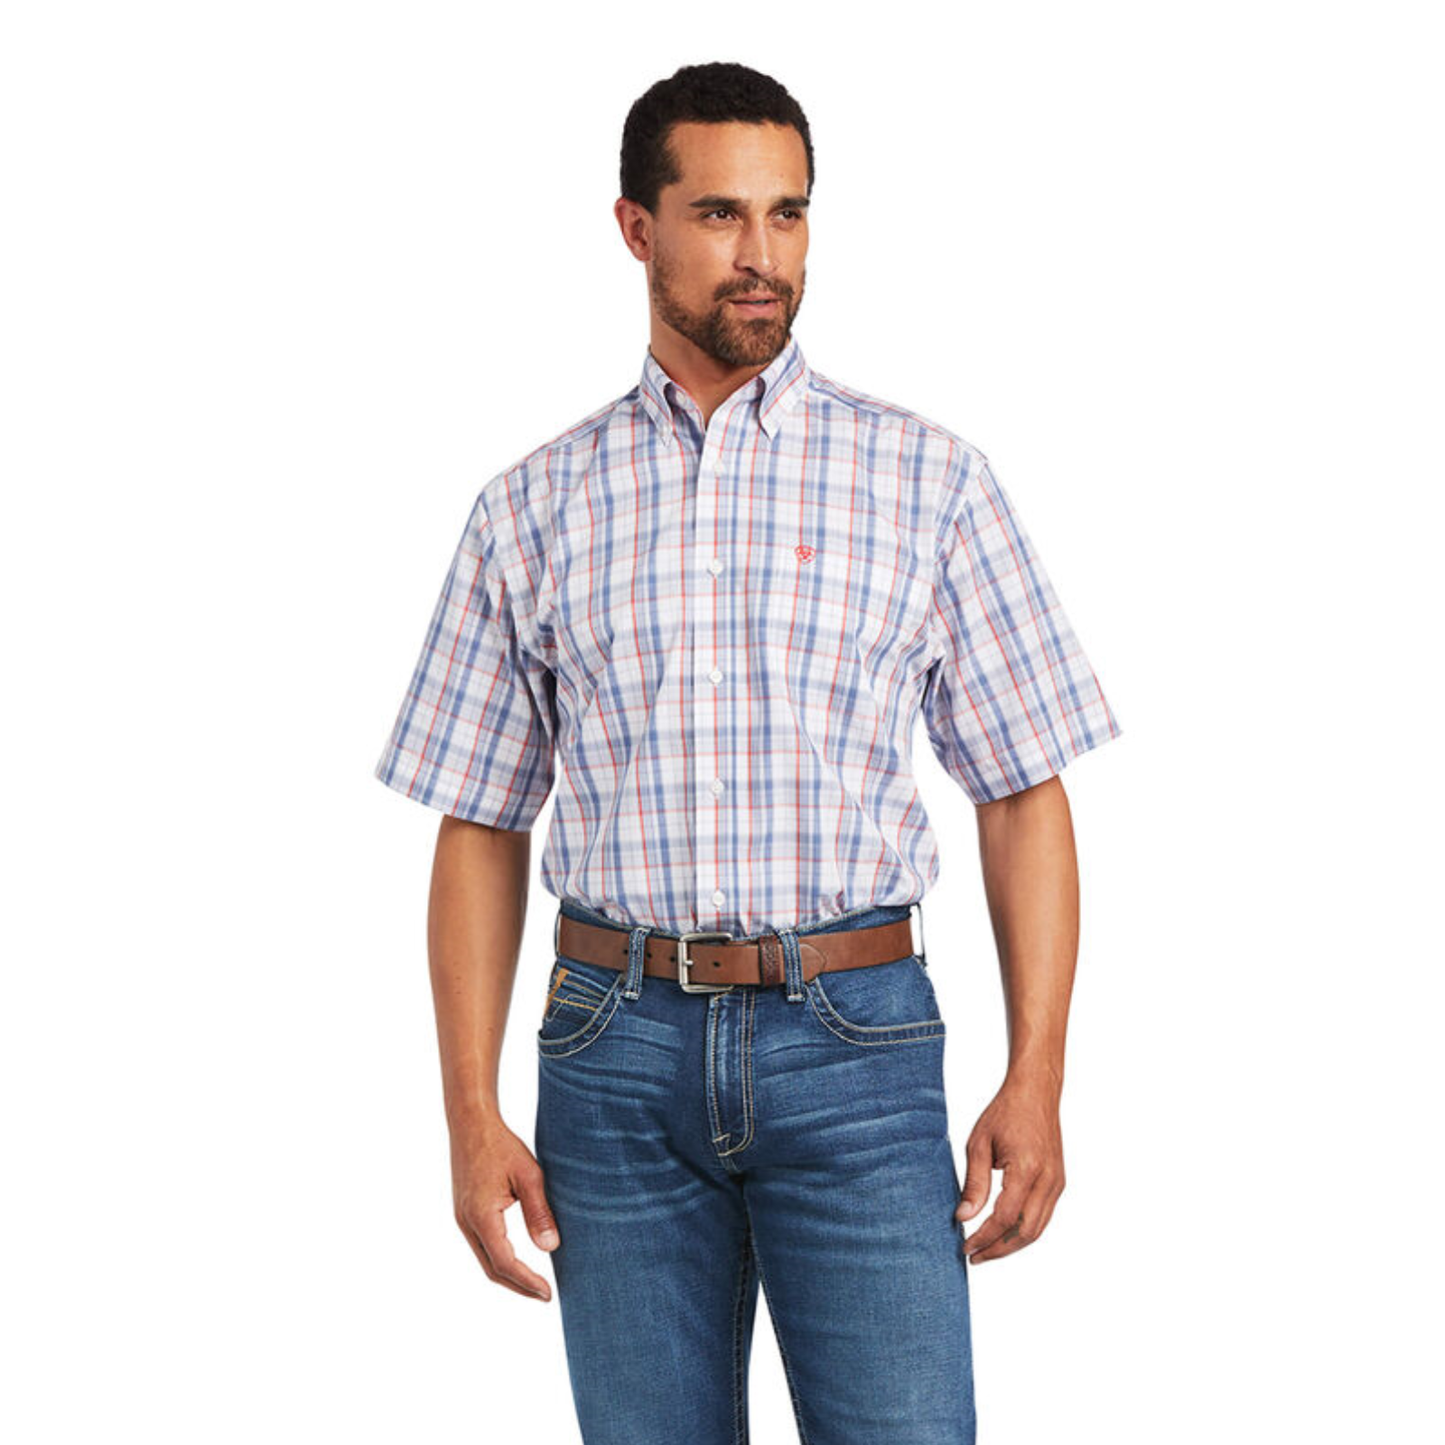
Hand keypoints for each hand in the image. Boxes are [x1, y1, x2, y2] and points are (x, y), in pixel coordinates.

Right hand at [449, 1112, 560, 1300]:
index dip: (527, 1282)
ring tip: (534, 1283)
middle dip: (518, 1286)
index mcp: (481, 1216)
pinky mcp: (464, 1212)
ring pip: (484, 1259)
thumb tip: (550, 1248)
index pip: (505, 1263)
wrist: (470, 1124)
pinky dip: (499, 1258)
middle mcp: (467, 1223)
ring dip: (508, 1274)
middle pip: (491, 1269)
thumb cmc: (501, 1145)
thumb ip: (539, 1212)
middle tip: (545, 1295)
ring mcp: (462, 1219)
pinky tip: (516, 1258)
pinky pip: (481, 1246)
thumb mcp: (529, 1175)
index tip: (548, 1294)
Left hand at [956, 1075, 1065, 1263]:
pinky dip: (1023, 1230)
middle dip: (998, 1249)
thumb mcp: (979, 1144)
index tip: (966, 1246)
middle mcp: (1048, 1180)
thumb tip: (964, 1217)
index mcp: (1026, 1169)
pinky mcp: (1058, 1182)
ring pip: (1037, 1229)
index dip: (984, 1237)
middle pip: (1025, 1232)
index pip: (1004, 1218)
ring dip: (1011, 1244)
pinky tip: (1004, 1232)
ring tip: (986, 1250)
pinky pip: (1043, 1217)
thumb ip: (974, 1183)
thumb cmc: (1005, 1112)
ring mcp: (1057, 1183)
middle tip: (974, 1256)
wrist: (1035, 1092)